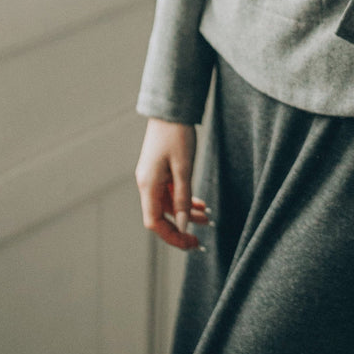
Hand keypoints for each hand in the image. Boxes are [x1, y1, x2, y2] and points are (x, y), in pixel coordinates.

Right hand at [135, 118, 210, 250]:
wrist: (171, 109)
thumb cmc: (177, 135)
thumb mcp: (184, 168)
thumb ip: (183, 198)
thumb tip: (182, 226)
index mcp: (148, 185)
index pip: (155, 222)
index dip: (172, 236)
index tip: (190, 244)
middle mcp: (147, 183)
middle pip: (161, 216)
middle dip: (181, 228)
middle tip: (200, 240)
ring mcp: (153, 177)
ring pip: (169, 204)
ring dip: (186, 213)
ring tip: (207, 218)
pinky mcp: (160, 170)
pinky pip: (171, 192)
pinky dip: (185, 199)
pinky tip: (200, 204)